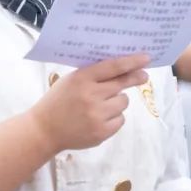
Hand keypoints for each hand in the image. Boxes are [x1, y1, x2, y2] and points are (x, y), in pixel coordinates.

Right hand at [30, 53, 150, 151]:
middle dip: (135, 79)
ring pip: (123, 102)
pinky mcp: (102, 132)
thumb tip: (124, 69)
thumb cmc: (59, 101)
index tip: (146, 58)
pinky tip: (99, 118)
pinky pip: (120, 119)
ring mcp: (97, 115)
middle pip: (122, 84)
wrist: (44, 130)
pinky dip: (114, 118)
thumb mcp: (71, 81)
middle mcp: (91, 96)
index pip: (113, 67)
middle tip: (143, 76)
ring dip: (117, 102)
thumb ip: (93, 75)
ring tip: (101, 106)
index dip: (131, 62)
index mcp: (82, 79)